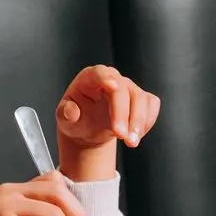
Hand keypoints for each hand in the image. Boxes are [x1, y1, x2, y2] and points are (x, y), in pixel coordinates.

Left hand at [55, 65, 159, 180]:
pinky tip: (136, 135)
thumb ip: (65, 114)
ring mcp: (128, 88)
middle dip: (124, 115)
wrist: (89, 130)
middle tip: (122, 136)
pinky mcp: (141, 99)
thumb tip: (72, 112)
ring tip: (131, 142)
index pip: (100, 73)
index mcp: (90, 79)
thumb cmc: (76, 120)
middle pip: (124, 90)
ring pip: (141, 99)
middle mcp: (112, 79)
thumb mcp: (64, 120)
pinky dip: (147, 122)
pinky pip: (151, 105)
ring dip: (139, 122)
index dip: (106, 78)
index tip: (112, 86)